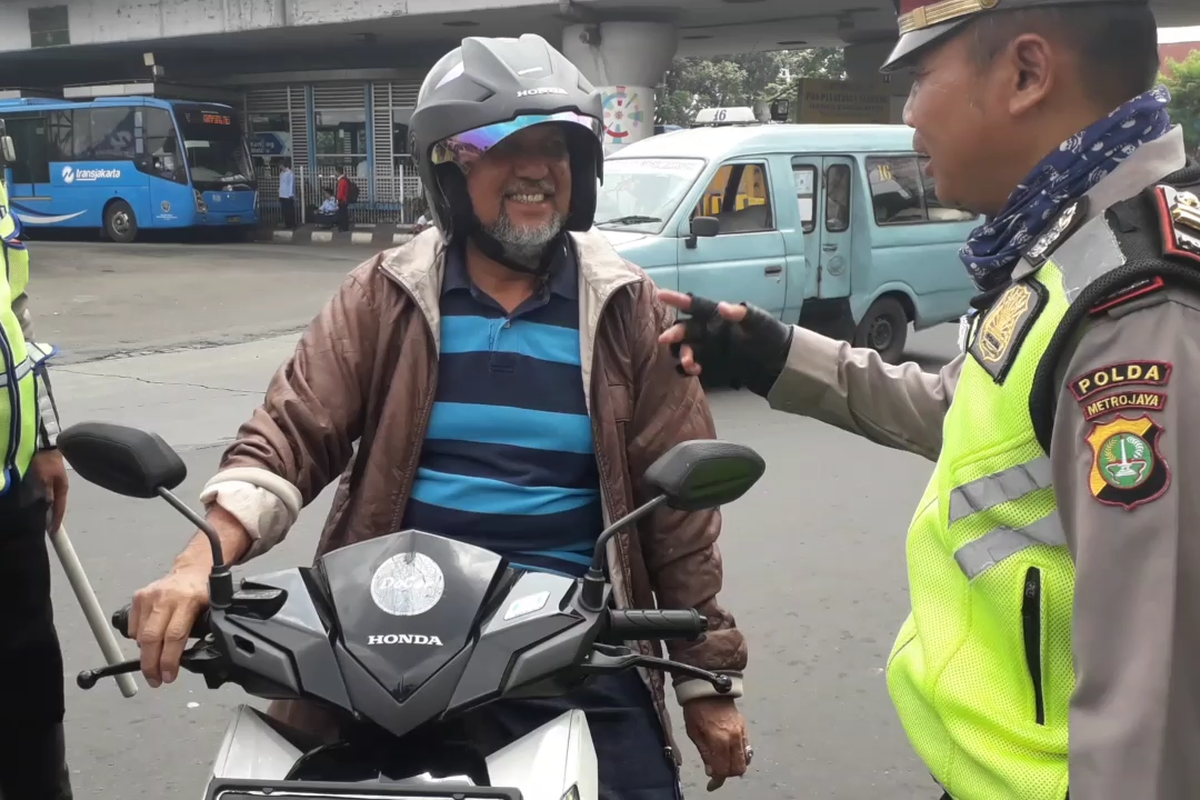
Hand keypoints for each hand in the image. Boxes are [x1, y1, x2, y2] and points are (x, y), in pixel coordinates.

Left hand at [30, 449, 68, 532]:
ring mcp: (53, 483)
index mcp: (62, 489)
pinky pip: (43, 495)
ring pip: (49, 501)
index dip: (56, 522)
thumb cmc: (45, 461)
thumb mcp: (45, 478)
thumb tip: (47, 509)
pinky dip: (40, 501)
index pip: (60, 509)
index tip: (52, 534)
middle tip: (43, 529)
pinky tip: (33, 504)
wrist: (42, 443)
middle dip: (50, 517)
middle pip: (55, 507)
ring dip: (44, 510)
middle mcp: (59, 488)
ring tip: (37, 519)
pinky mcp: (45, 479)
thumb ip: (46, 493)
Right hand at [129, 565, 209, 686]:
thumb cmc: (202, 592)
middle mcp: (167, 597)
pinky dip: (139, 640)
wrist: (192, 570)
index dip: (169, 660)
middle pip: (152, 638)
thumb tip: (189, 659)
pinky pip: (133, 627)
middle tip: (155, 680)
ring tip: (153, 666)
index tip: (168, 676)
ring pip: (141, 635)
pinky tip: (149, 644)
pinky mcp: (139, 596)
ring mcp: (150, 596)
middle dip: (151, 665)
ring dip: (145, 655)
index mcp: (189, 600)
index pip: (174, 636)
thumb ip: (201, 632)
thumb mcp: (210, 611)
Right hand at [657, 289, 792, 396]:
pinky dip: (687, 369)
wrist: (780, 364)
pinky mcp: (712, 364)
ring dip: (682, 354)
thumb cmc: (772, 336)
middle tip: (665, 339)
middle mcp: (710, 331)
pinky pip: (691, 366)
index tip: (660, 294)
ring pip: (685, 348)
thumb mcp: (759, 323)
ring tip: (690, 364)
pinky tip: (696, 371)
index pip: (695, 305)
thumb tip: (724, 307)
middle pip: (685, 329)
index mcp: (719, 316)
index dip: (678, 299)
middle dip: (674, 333)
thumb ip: (742, 314)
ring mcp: (710, 348)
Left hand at [683, 696, 750, 790]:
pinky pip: (748, 749)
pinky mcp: (745, 728)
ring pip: (745, 761)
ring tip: (723, 763)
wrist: (707, 689)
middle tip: (716, 772)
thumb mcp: (694, 733)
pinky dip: (741, 756)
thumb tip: (711, 771)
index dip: (717, 780)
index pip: (723, 770)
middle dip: (727, 774)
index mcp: (719, 740)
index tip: (711, 784)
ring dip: (734, 766)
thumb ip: (705, 754)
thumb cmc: (696, 710)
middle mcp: (734, 738)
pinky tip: (731, 754)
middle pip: (737, 769)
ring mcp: (741, 733)